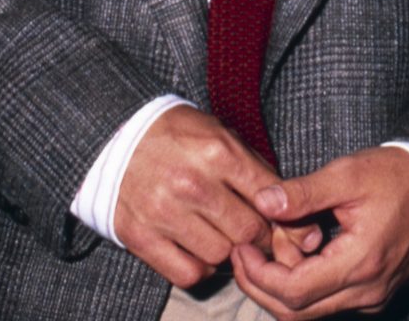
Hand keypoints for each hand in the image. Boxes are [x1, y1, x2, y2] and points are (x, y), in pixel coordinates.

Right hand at [113, 105, 287, 287]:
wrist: (114, 137)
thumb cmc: (177, 136)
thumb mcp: (221, 134)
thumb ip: (256, 171)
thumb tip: (294, 212)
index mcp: (218, 152)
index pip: (270, 199)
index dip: (286, 219)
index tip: (287, 226)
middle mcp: (192, 184)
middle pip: (248, 232)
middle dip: (262, 239)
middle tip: (260, 237)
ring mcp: (164, 212)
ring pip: (221, 255)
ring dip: (230, 254)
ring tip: (226, 238)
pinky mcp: (141, 236)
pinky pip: (188, 273)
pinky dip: (201, 269)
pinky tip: (201, 251)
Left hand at [230, 146, 408, 318]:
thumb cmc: (398, 176)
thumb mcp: (348, 174)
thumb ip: (302, 192)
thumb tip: (262, 203)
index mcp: (360, 263)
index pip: (293, 291)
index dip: (259, 275)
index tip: (242, 248)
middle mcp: (367, 291)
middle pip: (295, 312)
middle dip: (261, 285)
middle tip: (244, 252)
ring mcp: (372, 297)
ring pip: (310, 311)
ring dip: (282, 285)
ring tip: (274, 244)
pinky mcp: (373, 293)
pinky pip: (328, 303)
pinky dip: (304, 285)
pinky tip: (297, 252)